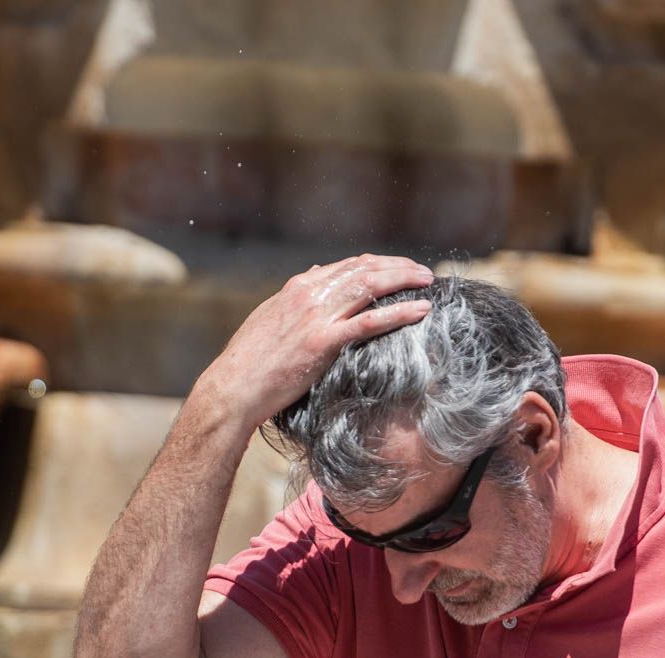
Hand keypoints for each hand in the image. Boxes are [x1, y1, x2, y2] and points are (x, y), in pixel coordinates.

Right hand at [196, 254, 434, 429]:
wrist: (235, 386)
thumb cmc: (251, 359)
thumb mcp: (272, 317)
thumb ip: (297, 297)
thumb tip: (318, 273)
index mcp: (298, 287)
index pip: (348, 266)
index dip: (379, 263)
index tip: (399, 267)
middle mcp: (310, 294)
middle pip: (365, 269)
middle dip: (398, 266)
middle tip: (423, 271)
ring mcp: (317, 317)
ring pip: (371, 287)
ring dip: (405, 280)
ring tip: (429, 282)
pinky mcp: (323, 342)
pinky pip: (370, 322)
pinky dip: (400, 313)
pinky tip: (421, 310)